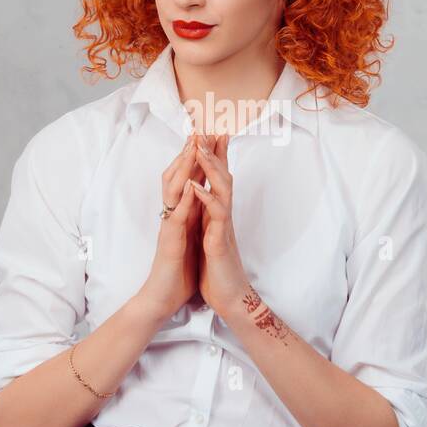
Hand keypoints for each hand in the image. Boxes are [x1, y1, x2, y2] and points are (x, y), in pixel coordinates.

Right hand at [136, 132, 206, 322]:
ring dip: (183, 168)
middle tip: (197, 129)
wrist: (163, 298)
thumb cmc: (179, 272)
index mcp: (181, 215)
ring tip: (192, 147)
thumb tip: (202, 205)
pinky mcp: (170, 241)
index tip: (206, 138)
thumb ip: (195, 220)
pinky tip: (192, 186)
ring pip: (174, 191)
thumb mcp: (192, 239)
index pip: (187, 180)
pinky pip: (177, 217)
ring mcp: (170, 226)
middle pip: (177, 178)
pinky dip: (185, 200)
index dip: (195, 159)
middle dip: (187, 154)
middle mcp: (173, 215)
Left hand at [188, 133, 252, 317]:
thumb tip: (205, 201)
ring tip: (201, 147)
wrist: (230, 298)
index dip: (215, 156)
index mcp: (217, 214)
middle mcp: (223, 215)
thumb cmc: (218, 270)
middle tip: (211, 128)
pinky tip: (196, 186)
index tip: (212, 132)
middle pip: (223, 176)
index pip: (218, 179)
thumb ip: (209, 218)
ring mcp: (224, 226)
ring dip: (211, 167)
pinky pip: (216, 215)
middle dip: (216, 152)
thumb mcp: (210, 238)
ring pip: (222, 189)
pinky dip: (206, 198)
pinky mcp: (220, 241)